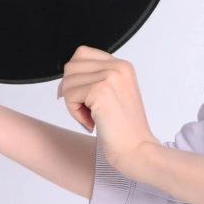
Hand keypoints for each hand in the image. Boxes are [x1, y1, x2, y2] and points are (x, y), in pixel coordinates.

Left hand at [58, 45, 158, 176]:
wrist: (136, 149)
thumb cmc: (124, 129)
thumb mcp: (115, 93)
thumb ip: (97, 79)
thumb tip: (66, 76)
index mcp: (123, 66)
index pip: (82, 54)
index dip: (75, 76)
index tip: (83, 98)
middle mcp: (118, 67)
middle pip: (71, 66)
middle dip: (72, 90)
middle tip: (86, 110)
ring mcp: (110, 77)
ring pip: (68, 82)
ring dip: (73, 104)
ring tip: (91, 118)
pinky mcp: (100, 91)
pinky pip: (69, 96)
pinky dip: (74, 113)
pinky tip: (91, 123)